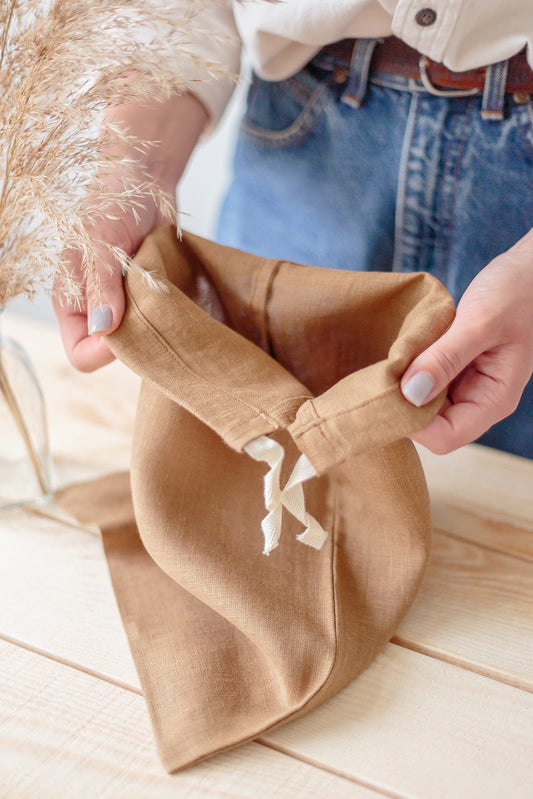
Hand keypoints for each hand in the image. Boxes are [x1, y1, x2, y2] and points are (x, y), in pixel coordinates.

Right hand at [53, 92, 207, 371]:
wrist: (143, 180)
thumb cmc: (111, 205)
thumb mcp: (100, 243)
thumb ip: (101, 286)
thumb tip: (103, 329)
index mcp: (74, 304)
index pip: (81, 354)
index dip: (105, 351)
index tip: (132, 326)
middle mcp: (99, 311)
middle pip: (117, 354)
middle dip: (138, 339)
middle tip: (156, 304)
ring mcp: (127, 307)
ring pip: (144, 342)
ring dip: (159, 324)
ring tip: (166, 291)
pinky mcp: (152, 299)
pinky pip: (165, 324)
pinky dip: (175, 314)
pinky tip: (179, 291)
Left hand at [401, 228, 532, 453]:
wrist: (530, 267)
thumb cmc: (518, 290)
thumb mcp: (480, 321)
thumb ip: (446, 358)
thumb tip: (410, 394)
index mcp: (494, 400)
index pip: (445, 437)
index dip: (412, 425)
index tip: (385, 394)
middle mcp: (479, 400)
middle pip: (430, 427)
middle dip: (403, 406)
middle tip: (379, 375)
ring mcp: (466, 384)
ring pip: (423, 404)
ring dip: (403, 387)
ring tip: (389, 361)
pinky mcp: (454, 368)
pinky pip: (424, 381)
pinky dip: (409, 370)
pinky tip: (400, 352)